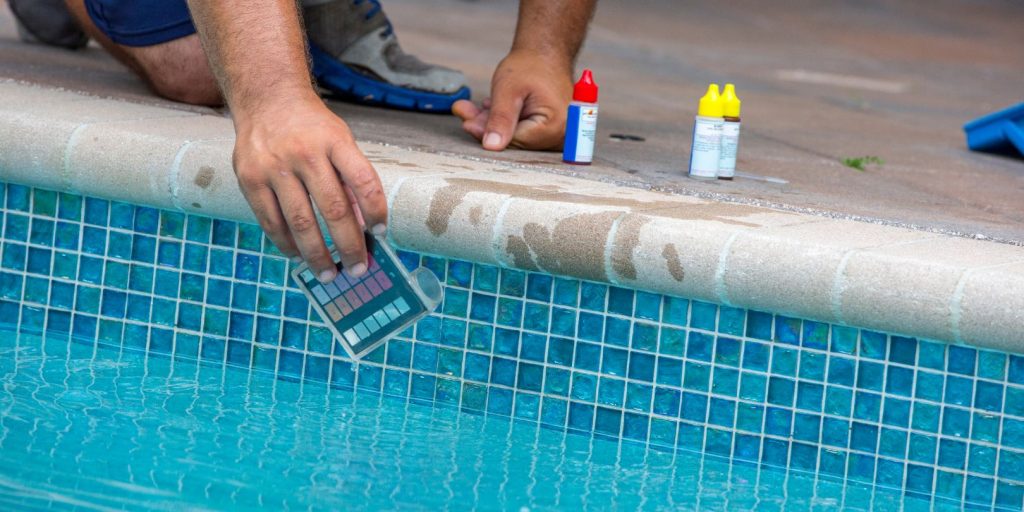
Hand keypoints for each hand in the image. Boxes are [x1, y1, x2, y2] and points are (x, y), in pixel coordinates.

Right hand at [232, 96, 386, 281]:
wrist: (267, 99)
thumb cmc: (312, 127)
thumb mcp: (340, 139)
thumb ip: (350, 178)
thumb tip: (362, 226)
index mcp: (335, 141)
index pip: (363, 181)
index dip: (375, 211)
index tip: (382, 233)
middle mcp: (304, 153)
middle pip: (333, 209)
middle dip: (348, 245)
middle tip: (358, 268)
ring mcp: (274, 166)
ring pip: (300, 222)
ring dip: (317, 254)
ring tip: (329, 274)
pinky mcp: (250, 178)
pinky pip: (271, 221)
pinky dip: (286, 244)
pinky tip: (298, 255)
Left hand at [453, 50, 573, 150]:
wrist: (546, 51)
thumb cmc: (530, 65)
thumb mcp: (508, 89)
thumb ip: (500, 119)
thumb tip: (491, 146)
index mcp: (553, 126)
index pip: (514, 141)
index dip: (488, 133)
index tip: (467, 123)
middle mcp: (559, 133)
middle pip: (515, 140)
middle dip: (488, 127)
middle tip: (464, 112)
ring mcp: (556, 132)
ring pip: (516, 135)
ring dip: (493, 122)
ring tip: (475, 107)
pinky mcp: (549, 129)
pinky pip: (522, 130)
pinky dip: (504, 120)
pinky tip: (491, 107)